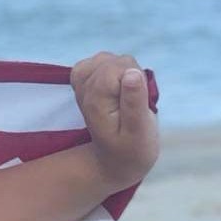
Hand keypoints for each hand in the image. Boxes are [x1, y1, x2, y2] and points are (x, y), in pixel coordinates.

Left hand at [70, 52, 159, 190]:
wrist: (115, 161)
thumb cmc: (131, 149)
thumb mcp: (138, 130)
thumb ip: (135, 101)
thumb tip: (132, 72)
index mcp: (95, 101)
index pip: (116, 67)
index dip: (135, 77)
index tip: (138, 99)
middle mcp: (84, 90)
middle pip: (113, 61)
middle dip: (131, 75)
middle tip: (133, 103)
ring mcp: (82, 86)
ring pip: (109, 59)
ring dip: (124, 74)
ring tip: (127, 99)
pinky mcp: (87, 84)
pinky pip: (103, 62)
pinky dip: (117, 71)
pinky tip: (120, 90)